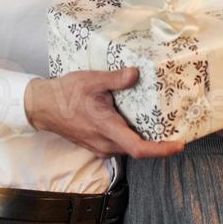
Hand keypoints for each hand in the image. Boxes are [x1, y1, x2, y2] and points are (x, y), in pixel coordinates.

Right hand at [24, 69, 184, 158]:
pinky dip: (131, 135)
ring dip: (144, 139)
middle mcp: (105, 143)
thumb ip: (116, 79)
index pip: (139, 148)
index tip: (178, 145)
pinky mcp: (97, 145)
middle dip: (158, 142)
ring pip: (129, 147)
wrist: (43, 106)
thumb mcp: (93, 81)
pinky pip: (120, 144)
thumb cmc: (66, 94)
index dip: (161, 150)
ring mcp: (100, 147)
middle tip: (176, 129)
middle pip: (139, 149)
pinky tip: (135, 121)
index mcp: (107, 128)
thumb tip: (136, 73)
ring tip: (159, 123)